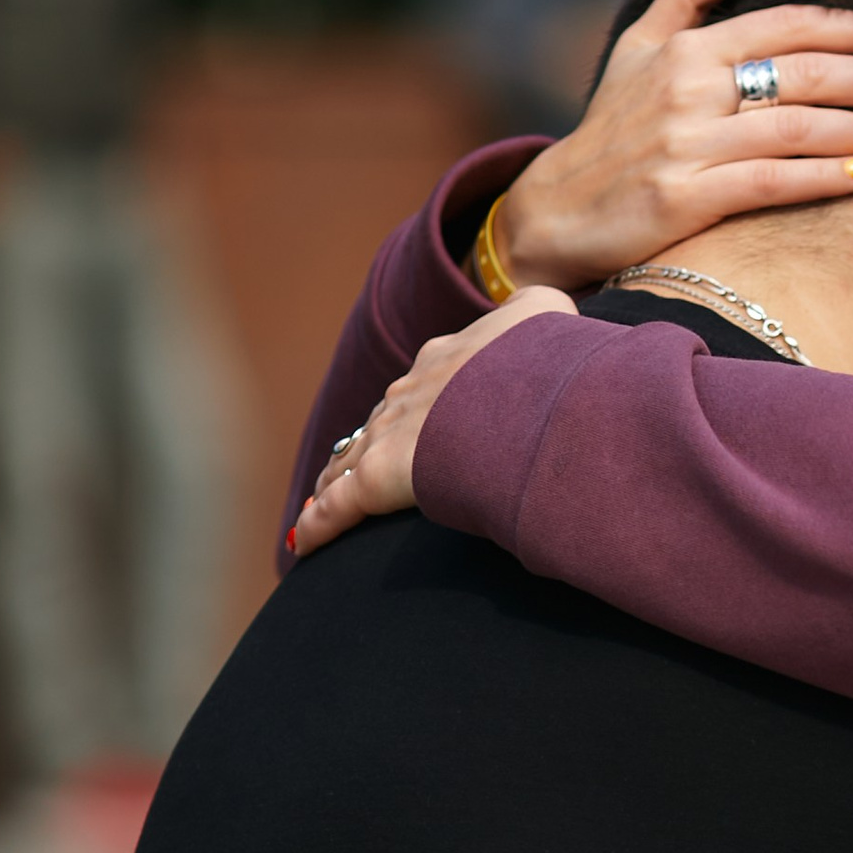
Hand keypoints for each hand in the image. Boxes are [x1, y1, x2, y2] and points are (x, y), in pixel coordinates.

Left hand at [289, 290, 575, 557]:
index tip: (409, 423)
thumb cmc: (547, 360)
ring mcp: (390, 433)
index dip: (413, 408)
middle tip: (362, 467)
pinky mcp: (379, 476)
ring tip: (324, 501)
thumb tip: (546, 306)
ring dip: (336, 480)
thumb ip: (536, 308)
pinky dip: (321, 525)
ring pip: (348, 460)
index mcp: (446, 361)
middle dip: (369, 444)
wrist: (533, 392)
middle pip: (378, 422)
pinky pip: (339, 506)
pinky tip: (305, 546)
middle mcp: (409, 394)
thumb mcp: (546, 314)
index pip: (419, 387)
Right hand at [486, 0, 852, 292]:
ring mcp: (686, 143)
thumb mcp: (638, 48)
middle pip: (805, 73)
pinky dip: (824, 175)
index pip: (787, 25)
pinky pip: (771, 181)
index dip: (852, 28)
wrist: (553, 210)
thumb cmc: (609, 129)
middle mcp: (688, 89)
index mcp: (687, 49)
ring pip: (798, 126)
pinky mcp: (684, 198)